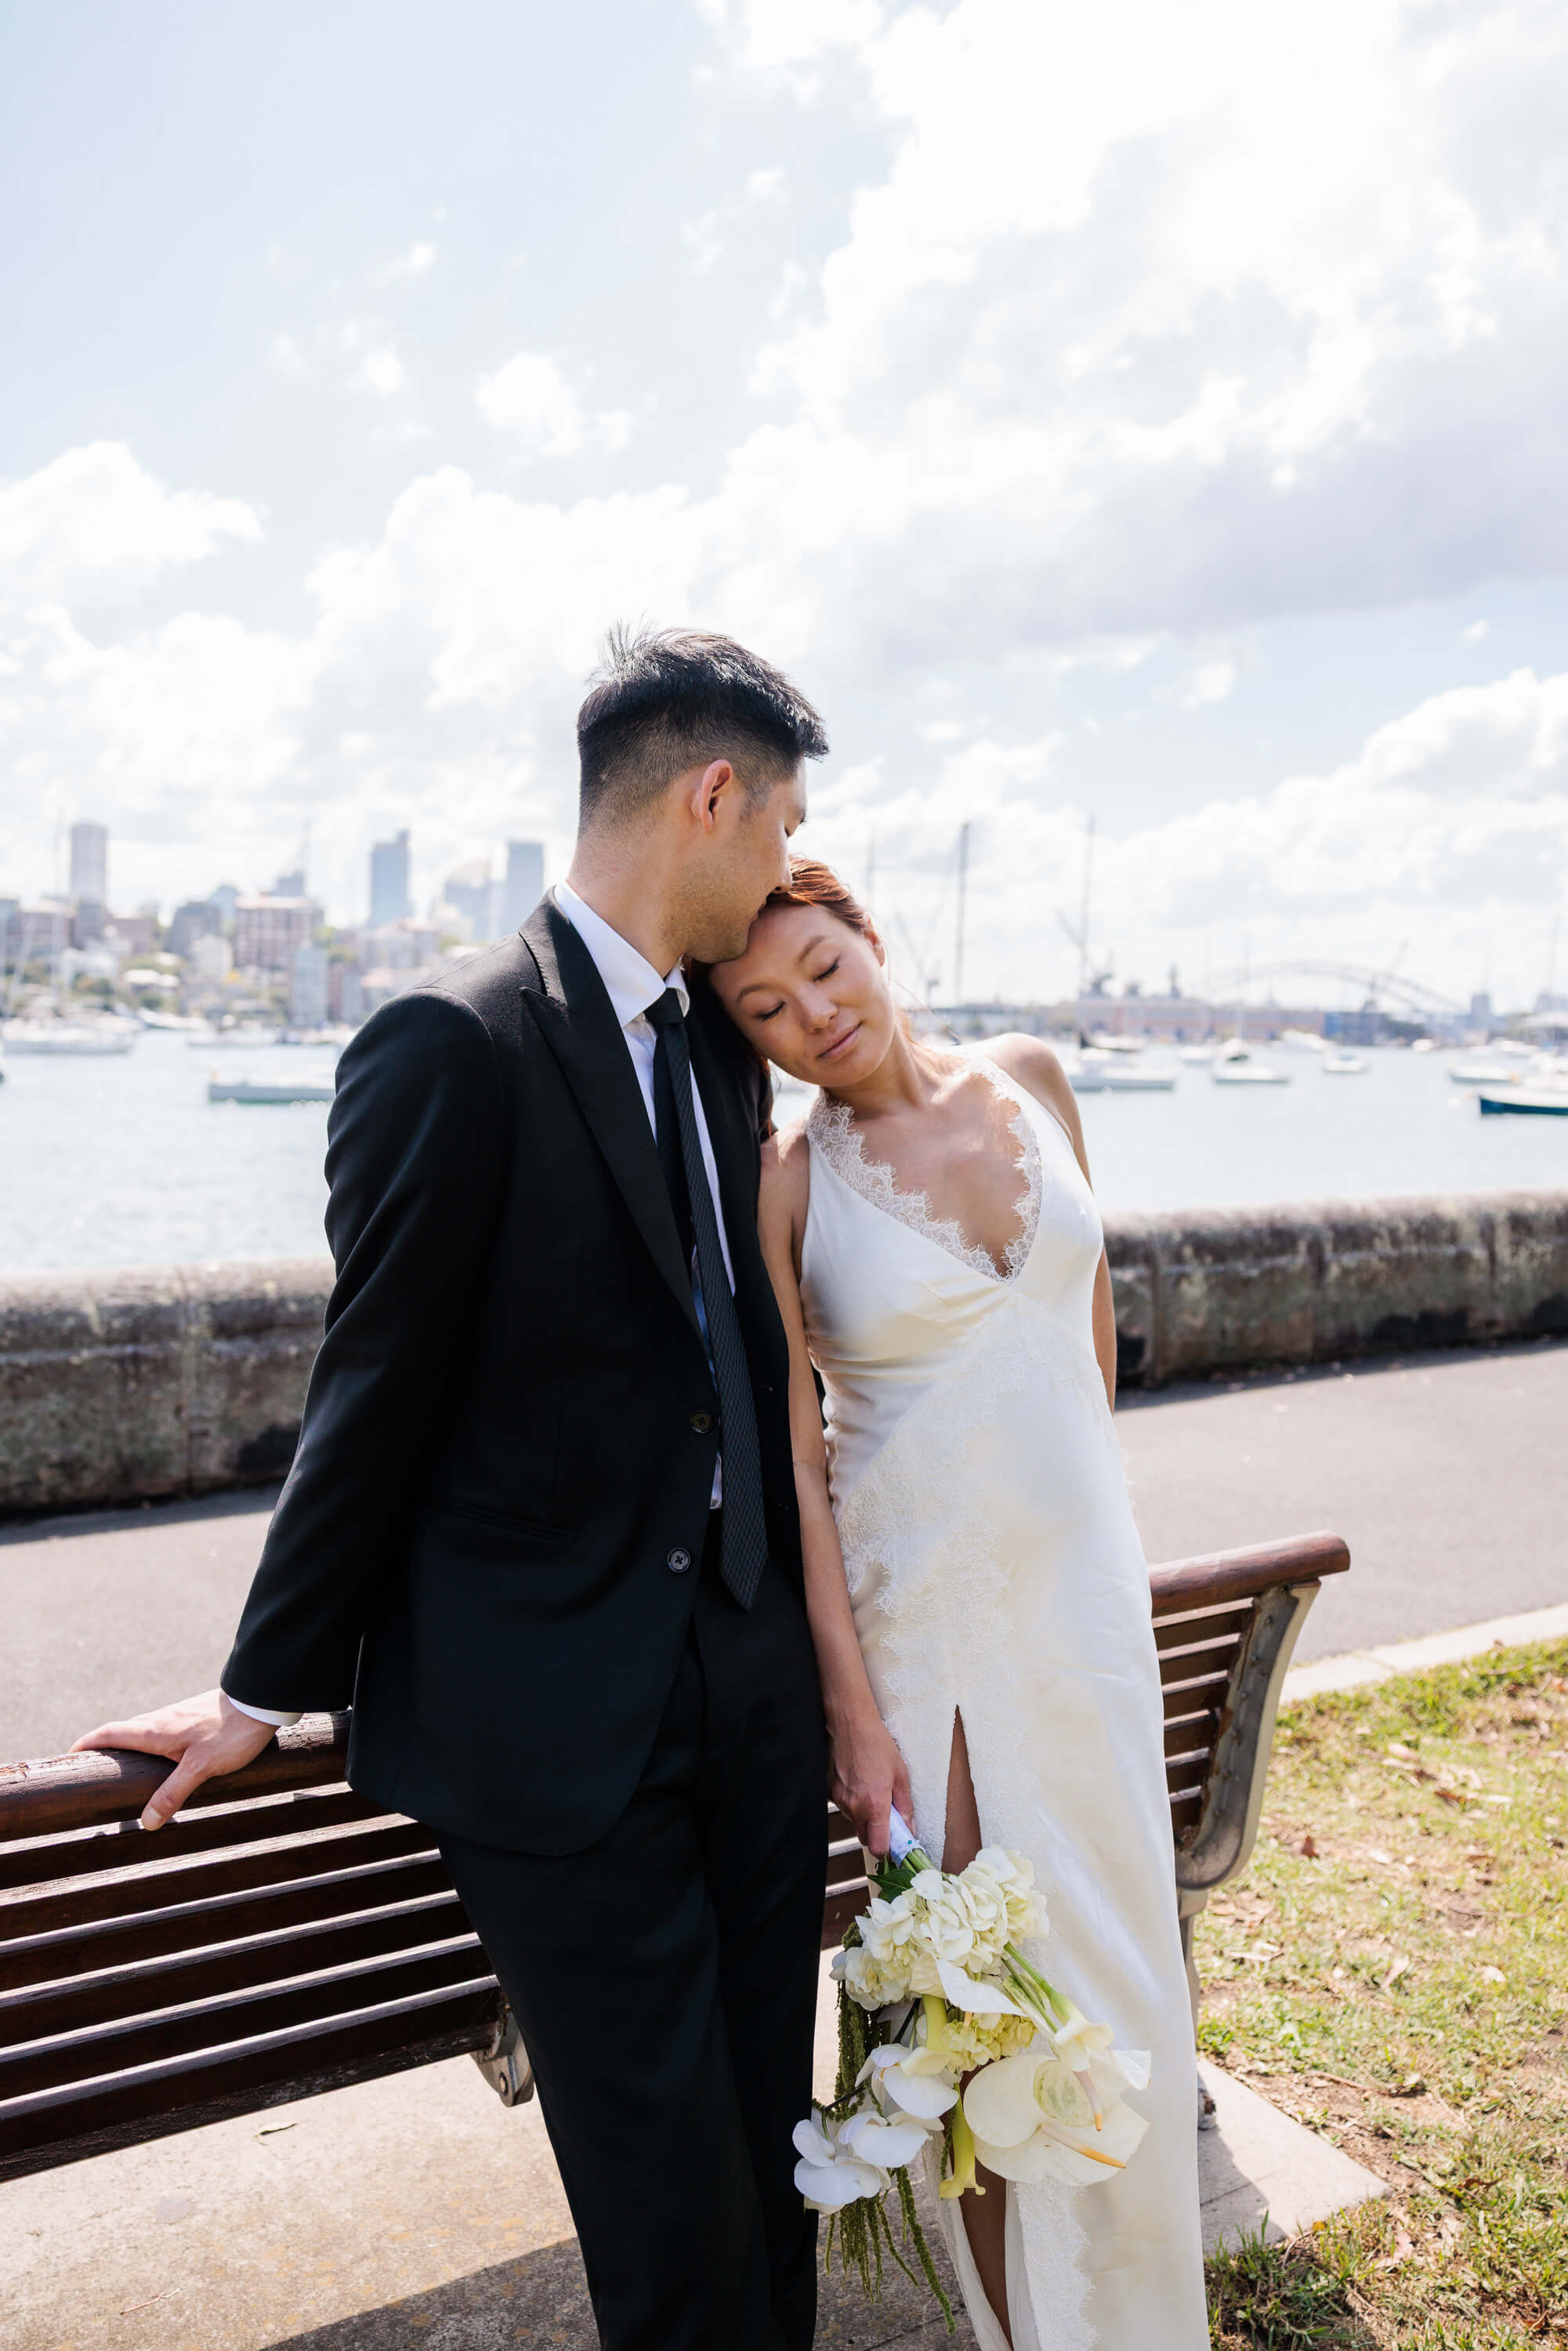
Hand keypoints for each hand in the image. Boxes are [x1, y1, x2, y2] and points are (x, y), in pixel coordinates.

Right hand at [69, 1688, 279, 1830]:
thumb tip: (146, 1822)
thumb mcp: (200, 1768)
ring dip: (128, 1747)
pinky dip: (150, 1745)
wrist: (260, 1700)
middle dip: (104, 1748)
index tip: (70, 1755)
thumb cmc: (232, 1732)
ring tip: (124, 1770)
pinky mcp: (193, 1718)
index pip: (109, 1733)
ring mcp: (177, 1717)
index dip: (87, 1743)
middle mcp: (161, 1720)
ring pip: (144, 1732)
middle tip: (94, 1769)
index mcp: (155, 1731)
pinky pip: (162, 1732)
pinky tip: (162, 1759)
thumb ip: (172, 1794)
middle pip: (123, 1732)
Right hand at [828, 1704, 913, 1862]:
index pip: (878, 1847)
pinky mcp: (830, 1792)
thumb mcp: (900, 1775)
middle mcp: (855, 1807)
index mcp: (875, 1805)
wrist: (850, 1724)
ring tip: (871, 1790)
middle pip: (865, 1838)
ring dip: (864, 1816)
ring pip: (854, 1822)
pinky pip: (844, 1807)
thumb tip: (910, 1829)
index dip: (887, 1849)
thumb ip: (905, 1807)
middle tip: (886, 1815)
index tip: (895, 1844)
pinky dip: (852, 1802)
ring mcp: (840, 1800)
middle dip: (877, 1833)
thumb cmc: (876, 1744)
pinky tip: (857, 1783)